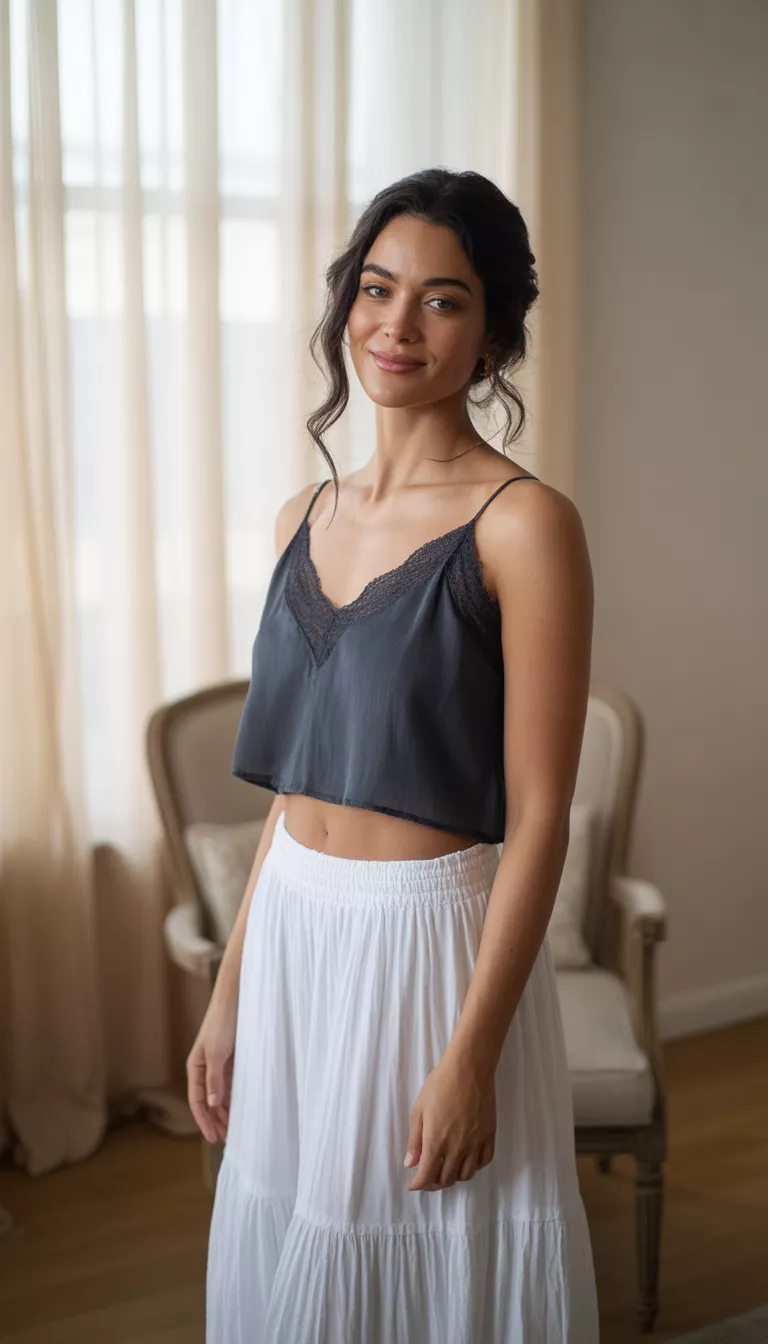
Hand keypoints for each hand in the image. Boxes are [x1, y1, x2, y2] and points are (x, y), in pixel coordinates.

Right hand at [186, 992, 237, 1143]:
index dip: (203, 1120)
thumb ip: (215, 1079)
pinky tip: (242, 1109)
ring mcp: (220, 1065)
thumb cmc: (222, 1023)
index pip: (197, 1100)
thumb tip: (212, 1105)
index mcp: (195, 1067)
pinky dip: (235, 1099)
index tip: (212, 1138)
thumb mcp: (217, 1052)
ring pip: (221, 1095)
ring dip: (226, 1112)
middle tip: (226, 1140)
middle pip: (208, 1101)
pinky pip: (232, 1085)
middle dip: (215, 1121)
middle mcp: (206, 1068)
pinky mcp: (233, 1061)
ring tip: (235, 1130)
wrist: (236, 999)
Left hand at [403, 1051, 496, 1191]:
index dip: (418, 1185)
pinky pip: (483, 1162)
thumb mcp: (419, 1109)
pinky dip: (473, 1167)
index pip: (427, 1176)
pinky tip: (466, 1160)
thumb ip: (415, 1139)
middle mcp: (457, 1148)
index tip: (413, 1184)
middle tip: (427, 1175)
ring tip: (446, 1168)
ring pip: (466, 1175)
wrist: (469, 1068)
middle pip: (446, 1179)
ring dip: (453, 1176)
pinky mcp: (490, 1136)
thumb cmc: (440, 1084)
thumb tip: (411, 1164)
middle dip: (433, 1182)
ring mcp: (476, 1143)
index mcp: (436, 1141)